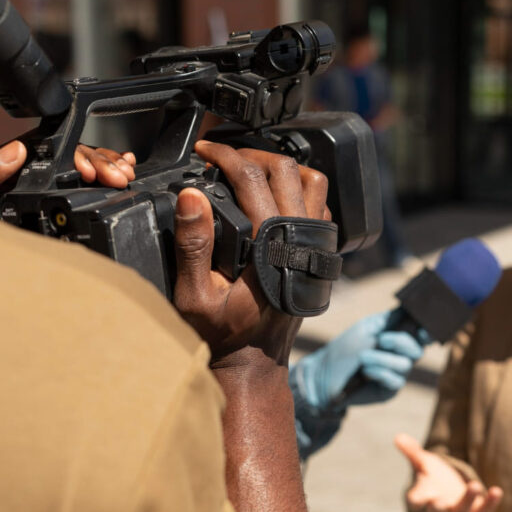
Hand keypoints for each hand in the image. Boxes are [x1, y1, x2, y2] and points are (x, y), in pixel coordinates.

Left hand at [0, 140, 135, 204]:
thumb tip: (14, 150)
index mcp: (11, 164)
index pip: (55, 150)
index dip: (81, 157)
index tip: (94, 173)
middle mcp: (30, 172)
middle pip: (76, 159)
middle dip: (103, 165)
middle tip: (119, 178)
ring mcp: (42, 189)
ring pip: (85, 170)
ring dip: (110, 169)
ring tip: (126, 175)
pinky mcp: (51, 205)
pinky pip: (82, 187)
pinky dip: (106, 174)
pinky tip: (123, 169)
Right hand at [172, 141, 328, 364]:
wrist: (254, 362)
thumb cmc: (223, 333)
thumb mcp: (194, 295)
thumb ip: (193, 245)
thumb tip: (192, 195)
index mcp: (270, 243)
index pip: (251, 176)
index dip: (223, 154)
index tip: (203, 149)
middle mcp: (300, 237)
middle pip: (284, 168)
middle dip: (249, 152)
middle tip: (222, 155)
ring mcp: (315, 243)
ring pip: (311, 180)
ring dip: (280, 166)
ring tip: (249, 167)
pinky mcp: (319, 250)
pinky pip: (320, 203)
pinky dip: (300, 187)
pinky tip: (273, 193)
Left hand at [294, 310, 425, 410]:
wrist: (326, 373)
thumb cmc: (346, 348)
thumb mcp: (368, 327)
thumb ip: (391, 319)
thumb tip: (412, 308)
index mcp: (397, 339)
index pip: (421, 335)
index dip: (427, 333)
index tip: (423, 331)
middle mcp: (400, 356)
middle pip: (417, 350)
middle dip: (401, 342)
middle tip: (382, 340)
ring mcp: (396, 375)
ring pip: (405, 365)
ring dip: (381, 358)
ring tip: (362, 358)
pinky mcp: (389, 391)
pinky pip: (394, 380)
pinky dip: (378, 372)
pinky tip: (365, 373)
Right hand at [395, 434, 501, 511]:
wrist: (452, 494)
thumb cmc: (433, 477)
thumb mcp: (423, 462)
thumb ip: (412, 451)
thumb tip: (398, 436)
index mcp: (424, 496)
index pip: (415, 501)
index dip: (414, 500)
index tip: (413, 499)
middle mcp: (440, 506)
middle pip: (437, 510)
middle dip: (438, 507)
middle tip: (439, 503)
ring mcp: (458, 511)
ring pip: (463, 510)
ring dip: (468, 499)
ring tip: (475, 485)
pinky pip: (484, 510)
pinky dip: (492, 502)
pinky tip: (498, 490)